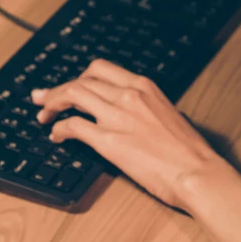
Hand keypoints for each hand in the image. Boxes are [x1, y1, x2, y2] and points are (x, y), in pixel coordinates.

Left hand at [33, 59, 240, 211]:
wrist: (198, 172)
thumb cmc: (189, 151)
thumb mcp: (167, 115)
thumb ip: (145, 108)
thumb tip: (129, 114)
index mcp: (144, 86)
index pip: (100, 69)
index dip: (79, 76)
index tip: (69, 84)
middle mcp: (128, 95)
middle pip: (81, 80)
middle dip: (57, 88)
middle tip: (42, 97)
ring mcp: (117, 116)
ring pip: (72, 95)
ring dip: (52, 104)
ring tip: (43, 114)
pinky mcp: (109, 141)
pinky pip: (73, 127)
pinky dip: (59, 129)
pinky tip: (56, 136)